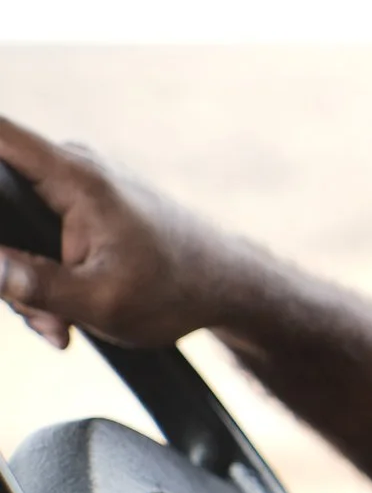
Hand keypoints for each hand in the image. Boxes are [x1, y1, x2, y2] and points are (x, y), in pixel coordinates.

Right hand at [0, 117, 251, 351]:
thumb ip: (34, 287)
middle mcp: (69, 168)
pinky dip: (40, 280)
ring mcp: (73, 185)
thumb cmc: (177, 290)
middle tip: (44, 318)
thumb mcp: (101, 301)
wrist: (229, 288)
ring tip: (62, 324)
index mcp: (74, 176)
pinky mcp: (77, 206)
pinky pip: (33, 236)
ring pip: (11, 229)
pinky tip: (63, 317)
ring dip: (26, 285)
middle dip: (5, 267)